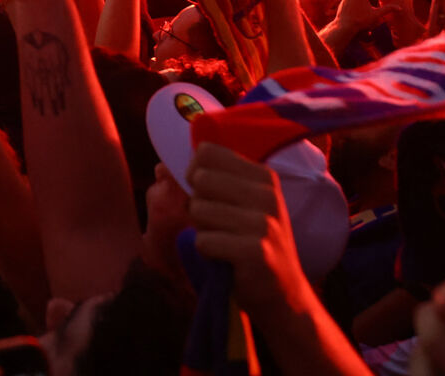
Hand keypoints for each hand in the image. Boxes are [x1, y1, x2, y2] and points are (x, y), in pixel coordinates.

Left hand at [186, 144, 308, 324]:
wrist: (283, 293)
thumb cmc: (251, 243)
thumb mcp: (240, 205)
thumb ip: (209, 180)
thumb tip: (161, 168)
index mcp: (263, 177)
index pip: (207, 152)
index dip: (194, 172)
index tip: (205, 193)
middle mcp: (266, 195)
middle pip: (200, 179)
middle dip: (198, 204)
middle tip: (220, 226)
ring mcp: (263, 223)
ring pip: (198, 210)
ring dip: (203, 230)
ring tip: (226, 243)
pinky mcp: (255, 251)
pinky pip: (203, 241)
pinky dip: (206, 252)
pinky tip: (227, 260)